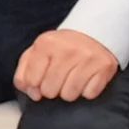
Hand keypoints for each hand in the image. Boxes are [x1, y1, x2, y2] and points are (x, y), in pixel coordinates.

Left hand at [9, 25, 123, 105]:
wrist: (93, 33)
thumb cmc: (61, 48)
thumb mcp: (37, 52)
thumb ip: (24, 72)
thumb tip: (31, 92)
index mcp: (46, 43)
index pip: (31, 81)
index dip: (35, 86)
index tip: (41, 80)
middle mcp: (67, 49)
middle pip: (50, 91)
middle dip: (53, 89)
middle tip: (59, 79)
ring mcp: (87, 57)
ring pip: (69, 95)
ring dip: (70, 92)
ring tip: (72, 79)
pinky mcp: (104, 66)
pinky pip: (89, 94)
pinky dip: (87, 91)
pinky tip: (87, 79)